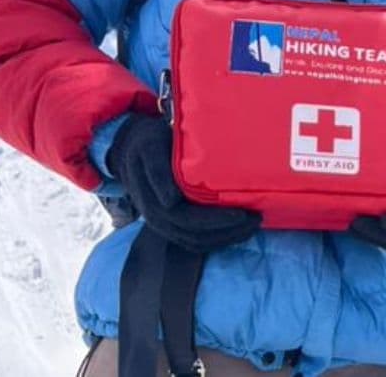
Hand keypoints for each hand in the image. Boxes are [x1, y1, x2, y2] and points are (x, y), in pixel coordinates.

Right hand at [106, 113, 259, 251]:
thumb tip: (171, 201)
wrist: (129, 149)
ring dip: (226, 238)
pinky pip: (195, 240)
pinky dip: (217, 239)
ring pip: (197, 242)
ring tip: (251, 226)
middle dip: (228, 232)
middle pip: (195, 236)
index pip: (187, 220)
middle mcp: (158, 218)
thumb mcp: (150, 148)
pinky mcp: (172, 223)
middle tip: (255, 219)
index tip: (241, 214)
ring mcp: (164, 224)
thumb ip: (158, 172)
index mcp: (153, 201)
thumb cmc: (147, 143)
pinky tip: (237, 230)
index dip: (215, 221)